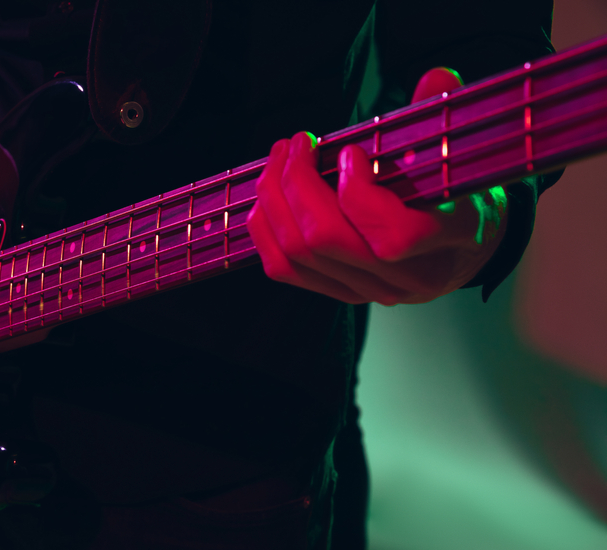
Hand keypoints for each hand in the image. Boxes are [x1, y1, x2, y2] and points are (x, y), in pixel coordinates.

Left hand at [246, 68, 505, 304]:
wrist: (462, 249)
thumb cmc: (461, 195)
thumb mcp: (464, 156)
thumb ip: (446, 117)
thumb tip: (437, 78)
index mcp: (451, 240)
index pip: (395, 238)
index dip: (359, 194)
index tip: (350, 151)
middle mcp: (405, 278)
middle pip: (328, 241)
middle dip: (299, 184)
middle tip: (300, 142)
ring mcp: (367, 291)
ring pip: (299, 254)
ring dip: (276, 199)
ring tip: (281, 157)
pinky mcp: (336, 291)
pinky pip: (284, 270)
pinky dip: (266, 229)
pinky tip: (270, 194)